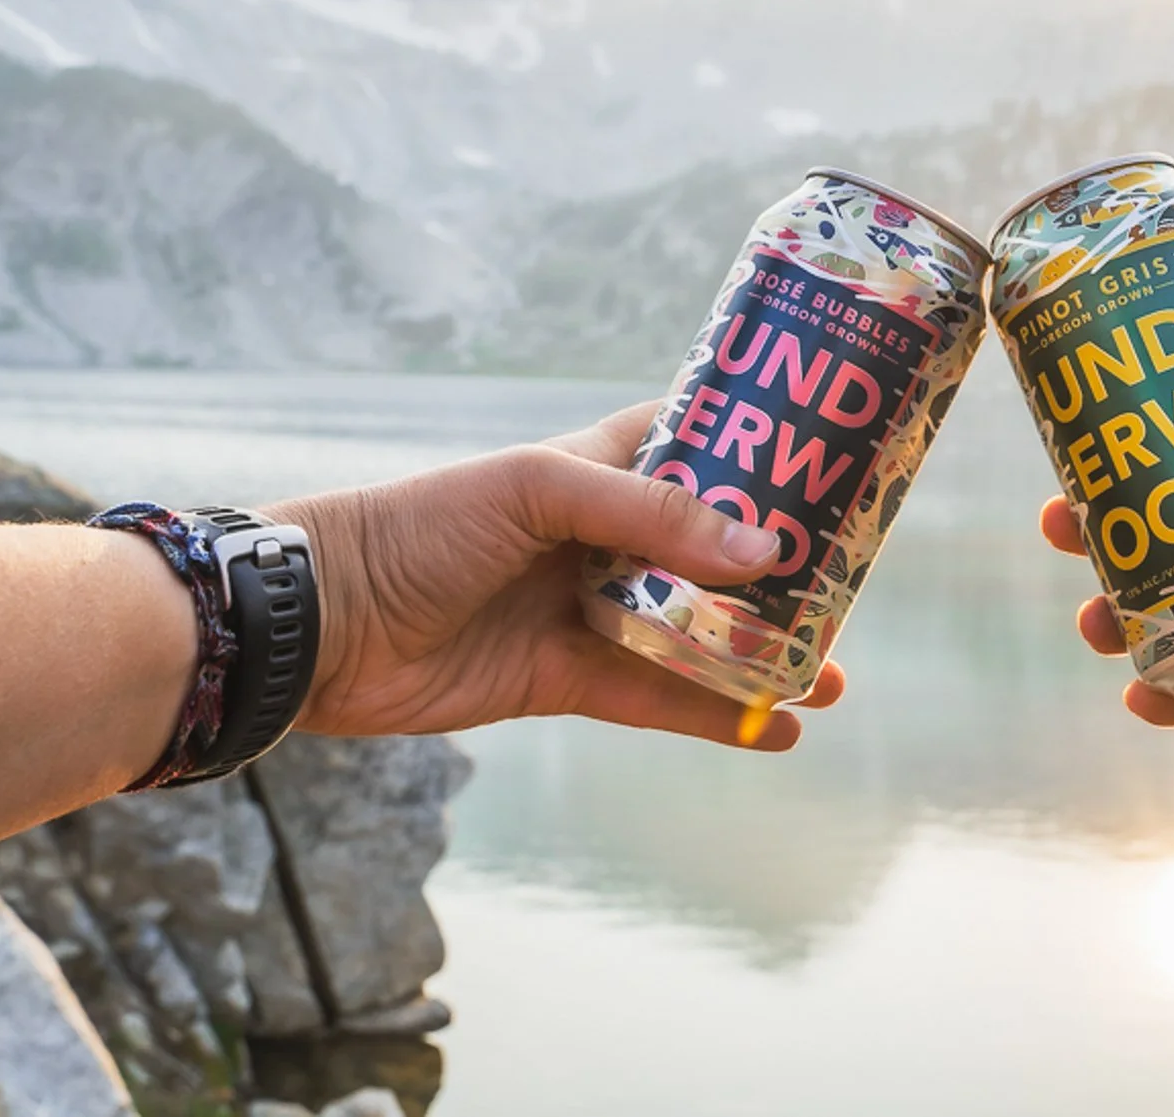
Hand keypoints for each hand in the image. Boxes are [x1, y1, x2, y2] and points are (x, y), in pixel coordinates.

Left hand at [274, 403, 844, 749]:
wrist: (320, 626)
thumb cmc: (417, 527)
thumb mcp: (537, 490)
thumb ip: (650, 515)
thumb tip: (763, 554)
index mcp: (596, 466)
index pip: (698, 444)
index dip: (763, 452)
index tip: (838, 465)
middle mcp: (602, 536)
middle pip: (713, 550)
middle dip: (782, 570)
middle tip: (853, 586)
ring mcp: (588, 610)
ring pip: (698, 632)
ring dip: (763, 652)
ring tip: (833, 674)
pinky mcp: (567, 681)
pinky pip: (660, 700)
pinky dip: (721, 717)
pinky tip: (779, 729)